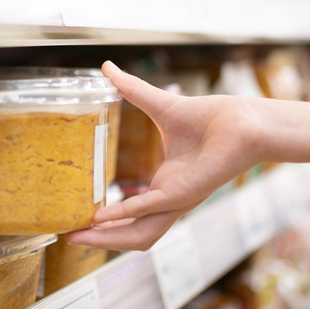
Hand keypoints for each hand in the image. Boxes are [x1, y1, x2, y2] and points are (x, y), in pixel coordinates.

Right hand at [66, 61, 261, 249]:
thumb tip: (107, 67)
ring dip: (107, 239)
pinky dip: (123, 216)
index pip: (130, 216)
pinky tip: (100, 218)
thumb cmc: (209, 117)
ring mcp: (175, 199)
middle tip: (70, 237)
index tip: (78, 220)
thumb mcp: (159, 105)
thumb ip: (131, 90)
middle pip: (130, 234)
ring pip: (138, 234)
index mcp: (164, 185)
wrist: (240, 121)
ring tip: (79, 236)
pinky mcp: (182, 193)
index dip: (105, 223)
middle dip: (100, 240)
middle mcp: (168, 199)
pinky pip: (148, 210)